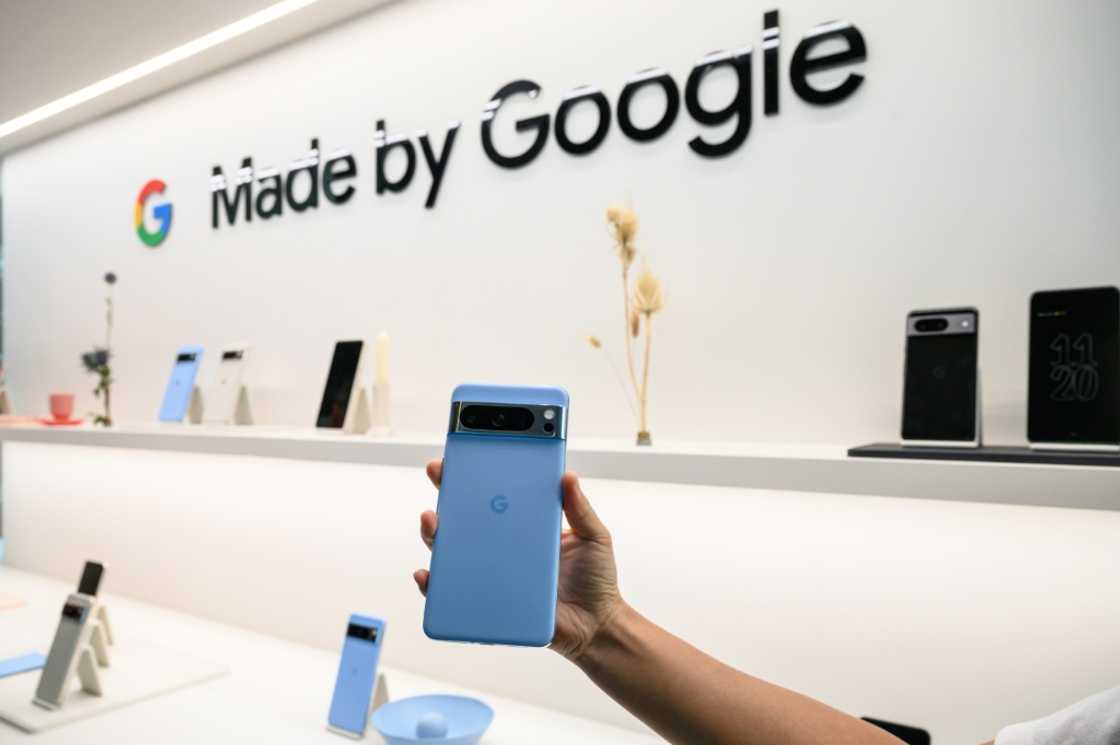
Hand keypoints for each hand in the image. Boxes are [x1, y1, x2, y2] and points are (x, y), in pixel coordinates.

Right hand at [413, 459, 622, 660]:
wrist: (596, 626)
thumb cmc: (596, 581)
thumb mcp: (594, 538)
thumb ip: (581, 509)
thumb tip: (568, 476)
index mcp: (526, 525)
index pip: (496, 493)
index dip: (476, 474)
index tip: (461, 453)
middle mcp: (503, 546)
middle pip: (466, 517)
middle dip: (447, 492)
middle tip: (439, 473)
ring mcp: (492, 573)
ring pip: (452, 551)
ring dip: (434, 534)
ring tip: (433, 521)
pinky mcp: (488, 602)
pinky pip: (453, 593)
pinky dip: (434, 585)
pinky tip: (428, 575)